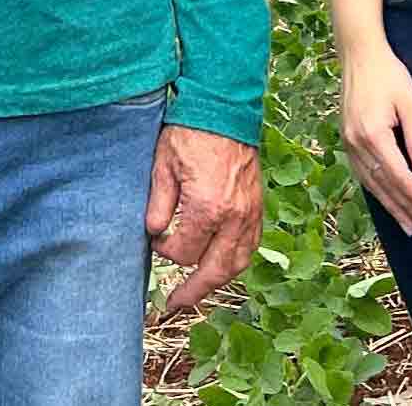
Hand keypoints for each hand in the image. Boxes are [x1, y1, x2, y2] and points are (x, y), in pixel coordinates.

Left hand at [146, 124, 262, 313]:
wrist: (223, 107)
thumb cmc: (190, 132)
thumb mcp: (163, 166)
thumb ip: (158, 205)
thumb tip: (154, 234)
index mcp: (207, 208)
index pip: (184, 252)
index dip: (164, 250)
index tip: (156, 238)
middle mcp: (233, 217)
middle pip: (215, 270)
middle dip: (194, 291)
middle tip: (175, 304)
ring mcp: (249, 212)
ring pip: (238, 262)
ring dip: (218, 280)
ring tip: (199, 290)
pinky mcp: (257, 205)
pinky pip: (251, 244)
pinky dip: (237, 260)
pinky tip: (223, 263)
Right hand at [337, 39, 411, 234]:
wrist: (359, 54)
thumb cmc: (389, 74)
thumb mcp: (410, 103)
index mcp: (374, 135)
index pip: (399, 176)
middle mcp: (357, 143)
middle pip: (384, 185)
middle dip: (405, 208)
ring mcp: (348, 142)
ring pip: (371, 183)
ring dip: (390, 206)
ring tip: (407, 224)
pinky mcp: (347, 138)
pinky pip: (361, 173)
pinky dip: (375, 190)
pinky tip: (385, 200)